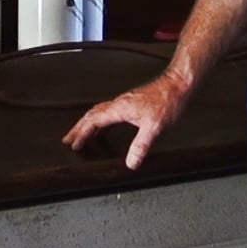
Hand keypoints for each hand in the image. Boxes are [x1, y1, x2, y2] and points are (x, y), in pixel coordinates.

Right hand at [63, 74, 191, 169]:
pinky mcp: (132, 103)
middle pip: (92, 115)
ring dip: (88, 124)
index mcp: (120, 108)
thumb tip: (131, 163)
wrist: (177, 84)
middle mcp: (120, 104)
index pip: (94, 121)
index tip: (74, 143)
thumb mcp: (154, 127)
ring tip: (81, 135)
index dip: (82, 133)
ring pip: (99, 112)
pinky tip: (106, 128)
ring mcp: (125, 102)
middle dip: (79, 128)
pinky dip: (101, 121)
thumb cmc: (167, 101)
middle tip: (68, 139)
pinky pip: (109, 112)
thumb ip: (141, 146)